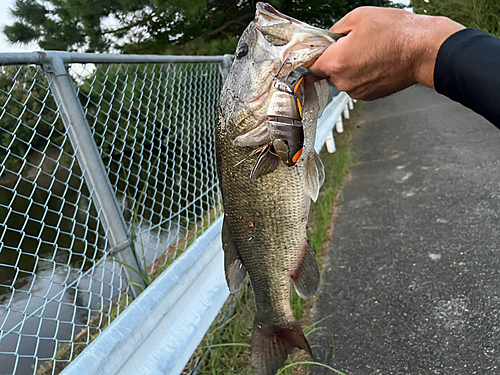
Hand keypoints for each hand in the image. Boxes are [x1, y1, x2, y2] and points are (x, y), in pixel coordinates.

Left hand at [309, 7, 464, 100]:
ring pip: (342, 78)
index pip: (308, 65)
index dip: (311, 55)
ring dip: (349, 66)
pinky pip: (356, 84)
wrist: (424, 50)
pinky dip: (362, 74)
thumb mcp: (358, 17)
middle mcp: (344, 82)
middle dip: (335, 58)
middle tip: (352, 44)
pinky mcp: (368, 96)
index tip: (312, 52)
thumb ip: (333, 31)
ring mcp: (357, 91)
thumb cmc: (397, 33)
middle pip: (327, 71)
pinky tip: (376, 61)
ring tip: (369, 51)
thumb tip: (325, 39)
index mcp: (336, 63)